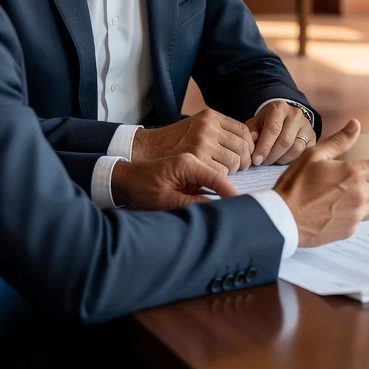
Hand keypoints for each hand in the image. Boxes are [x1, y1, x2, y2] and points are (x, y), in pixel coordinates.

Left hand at [111, 153, 237, 210]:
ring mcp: (193, 163)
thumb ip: (192, 204)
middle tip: (241, 209)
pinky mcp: (191, 170)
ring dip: (226, 189)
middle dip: (231, 190)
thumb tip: (216, 209)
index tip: (243, 204)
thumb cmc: (141, 188)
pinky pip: (211, 178)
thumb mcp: (165, 201)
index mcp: (188, 163)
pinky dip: (217, 188)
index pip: (217, 177)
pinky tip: (222, 200)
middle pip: (222, 172)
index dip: (231, 192)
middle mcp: (194, 160)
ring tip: (235, 206)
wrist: (126, 179)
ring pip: (219, 175)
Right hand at [131, 110, 254, 173]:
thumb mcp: (199, 128)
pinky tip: (211, 178)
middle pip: (243, 147)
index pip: (244, 131)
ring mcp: (202, 141)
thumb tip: (254, 140)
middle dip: (243, 161)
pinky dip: (220, 179)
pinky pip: (221, 173)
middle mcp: (208, 126)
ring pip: (234, 162)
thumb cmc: (177, 143)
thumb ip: (222, 132)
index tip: (245, 156)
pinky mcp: (196, 158)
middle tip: (237, 168)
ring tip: (221, 172)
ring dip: (231, 171)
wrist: (149, 151)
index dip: (248, 146)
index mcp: (211, 116)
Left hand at [246, 101, 315, 165]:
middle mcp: (295, 114)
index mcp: (279, 108)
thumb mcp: (255, 124)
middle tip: (263, 163)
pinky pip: (303, 153)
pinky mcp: (312, 136)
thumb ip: (251, 133)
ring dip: (281, 159)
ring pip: (295, 149)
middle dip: (271, 155)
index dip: (264, 147)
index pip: (273, 129)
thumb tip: (251, 147)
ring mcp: (306, 125)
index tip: (256, 160)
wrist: (284, 118)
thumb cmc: (266, 123)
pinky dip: (291, 160)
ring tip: (272, 161)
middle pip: (285, 140)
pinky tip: (282, 160)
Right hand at [275, 119, 368, 246]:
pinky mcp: (350, 229)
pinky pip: (360, 216)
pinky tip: (340, 205)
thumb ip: (339, 141)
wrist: (283, 220)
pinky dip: (356, 208)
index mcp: (354, 174)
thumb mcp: (315, 155)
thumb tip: (355, 125)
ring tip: (354, 188)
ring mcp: (356, 215)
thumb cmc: (296, 185)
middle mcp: (360, 195)